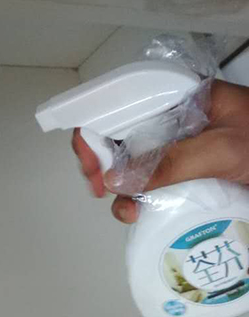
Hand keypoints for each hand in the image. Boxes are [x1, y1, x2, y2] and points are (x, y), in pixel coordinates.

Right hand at [72, 79, 248, 223]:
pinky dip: (137, 203)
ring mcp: (180, 153)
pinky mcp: (186, 179)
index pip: (124, 105)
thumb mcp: (224, 150)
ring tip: (127, 211)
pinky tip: (138, 215)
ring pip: (132, 168)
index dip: (97, 130)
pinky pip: (150, 188)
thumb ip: (172, 161)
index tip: (91, 163)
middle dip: (103, 164)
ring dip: (120, 190)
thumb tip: (115, 180)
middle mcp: (176, 125)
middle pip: (121, 139)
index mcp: (184, 101)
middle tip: (100, 190)